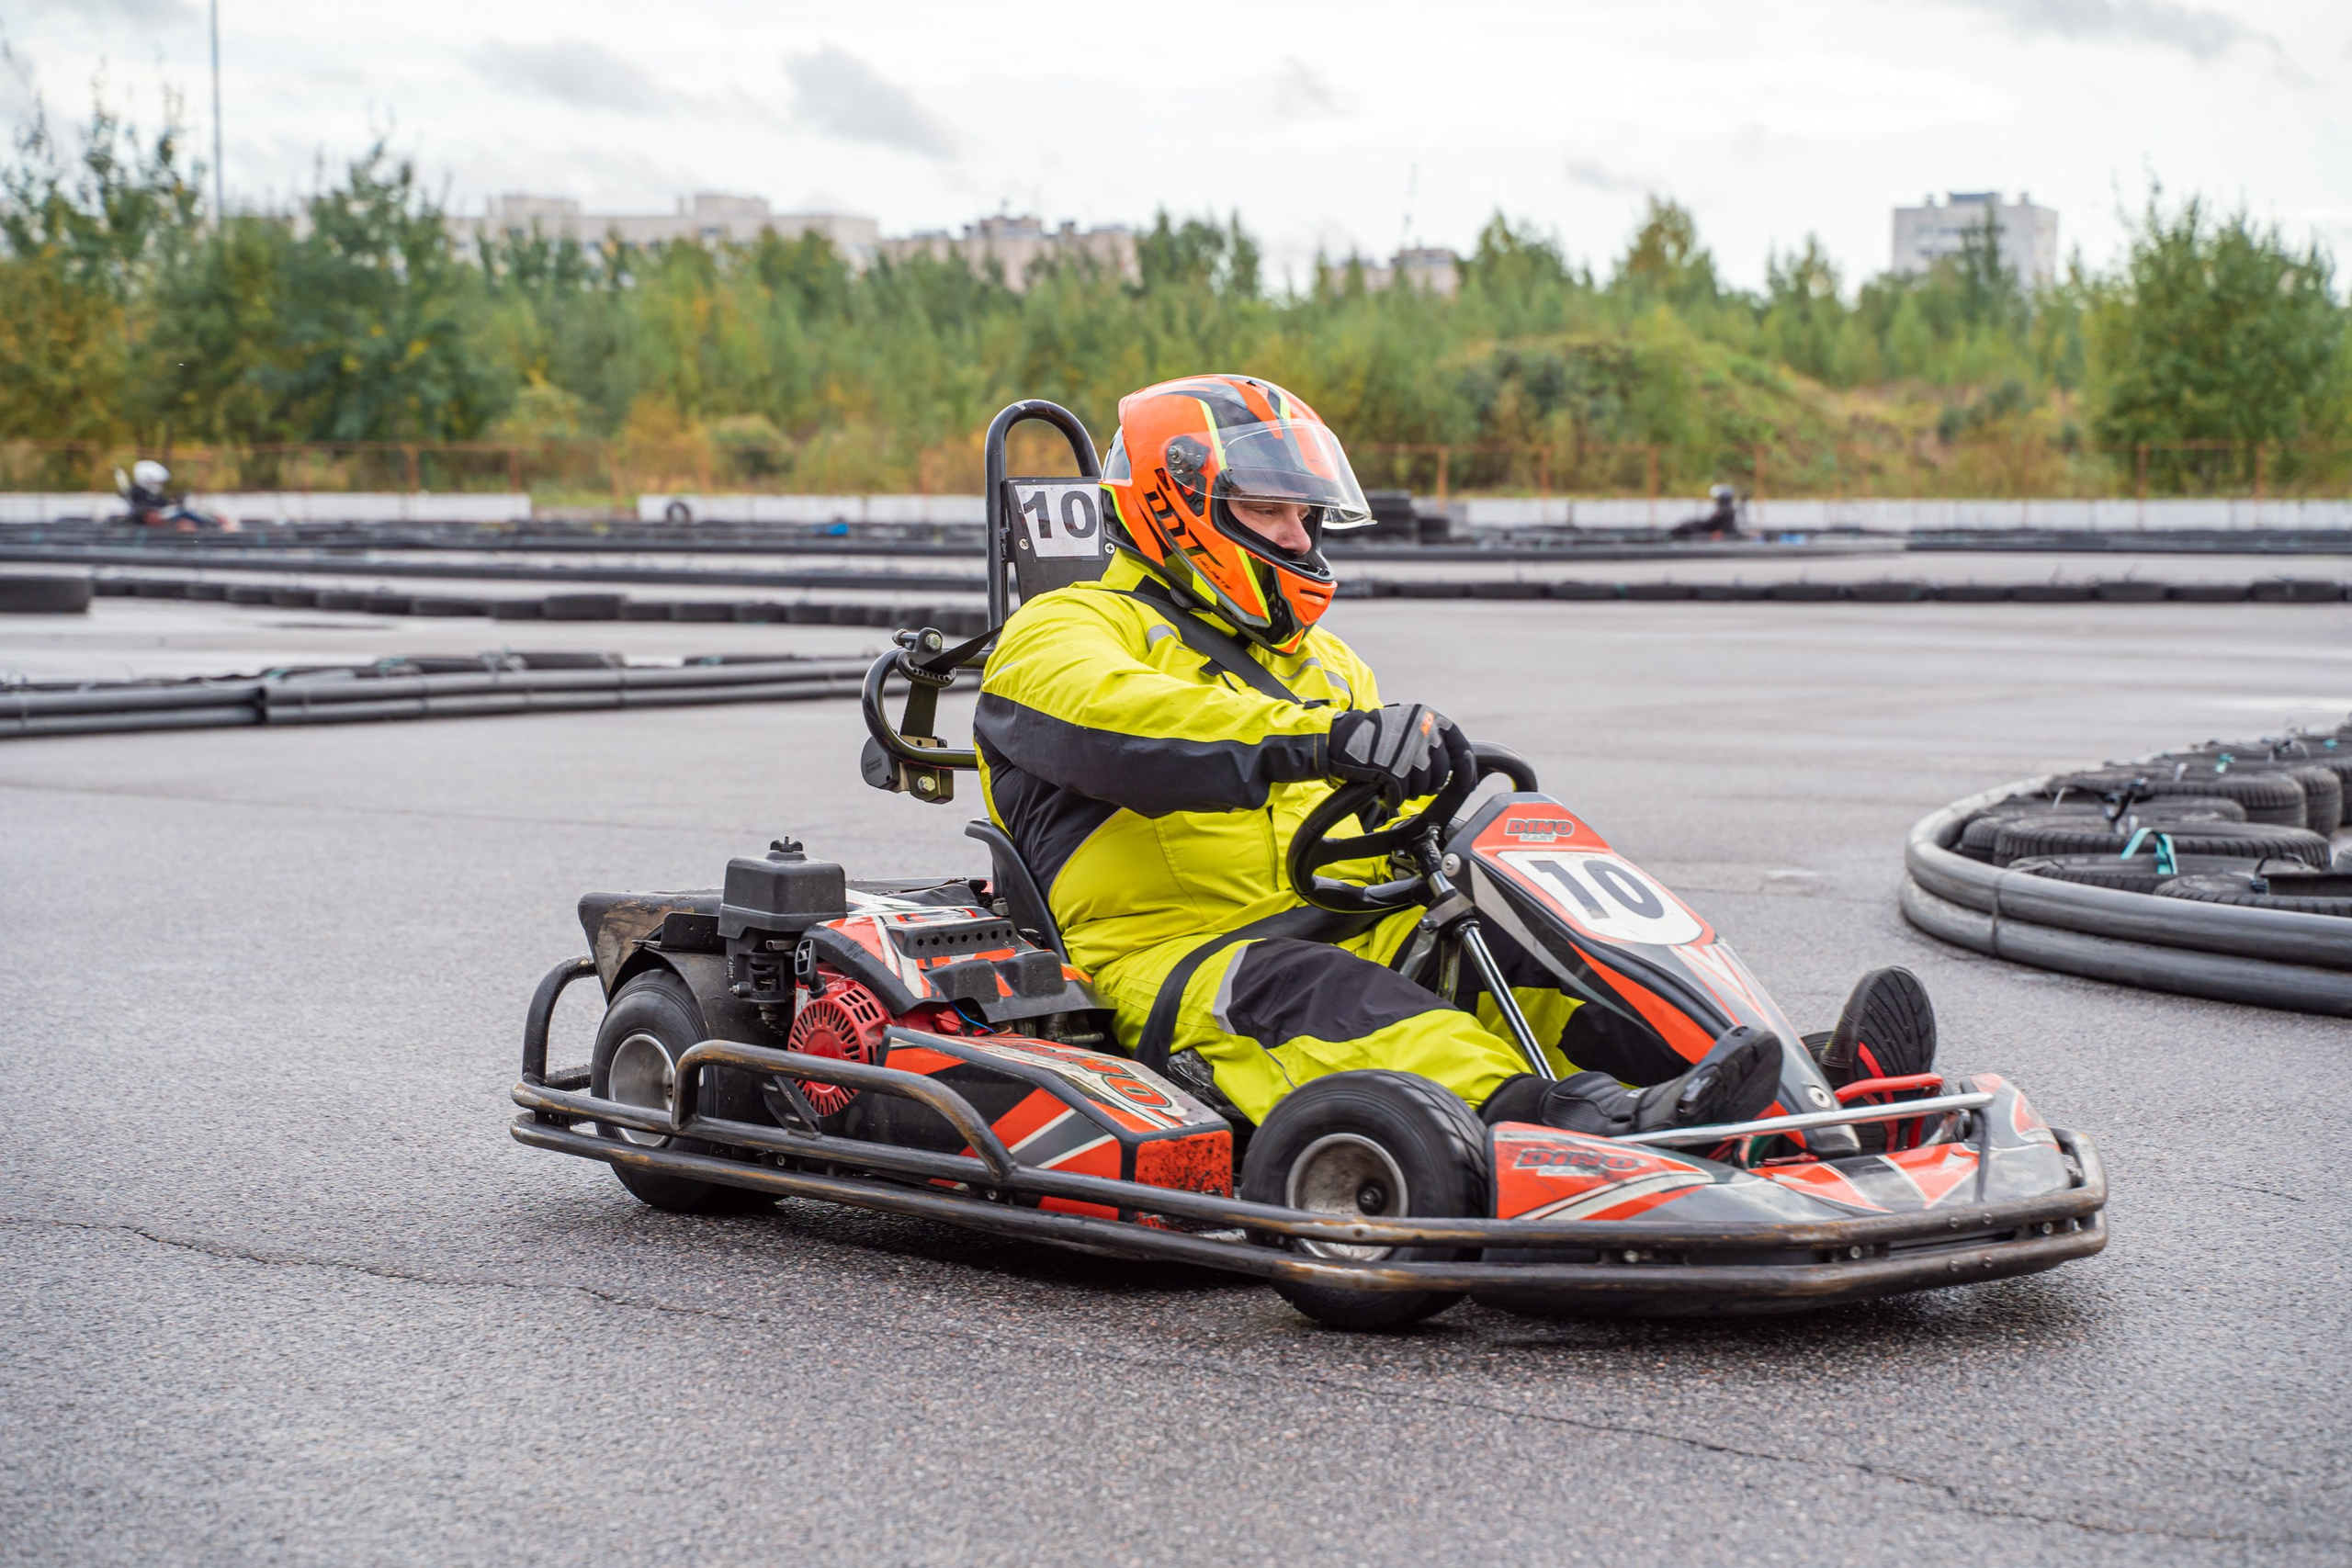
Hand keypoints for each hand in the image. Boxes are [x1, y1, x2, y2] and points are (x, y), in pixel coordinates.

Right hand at [1328, 704, 1458, 805]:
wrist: (1336, 738)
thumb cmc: (1372, 736)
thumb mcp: (1407, 725)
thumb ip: (1431, 739)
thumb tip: (1461, 765)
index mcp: (1428, 717)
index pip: (1460, 746)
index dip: (1466, 769)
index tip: (1467, 783)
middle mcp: (1421, 731)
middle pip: (1441, 773)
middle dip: (1427, 784)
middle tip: (1408, 782)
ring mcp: (1407, 751)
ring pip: (1423, 787)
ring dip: (1407, 792)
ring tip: (1390, 782)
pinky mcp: (1391, 770)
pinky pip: (1400, 796)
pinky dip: (1390, 798)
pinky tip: (1380, 790)